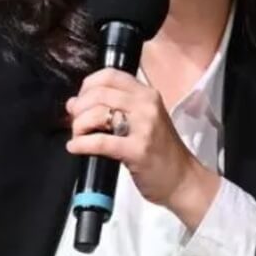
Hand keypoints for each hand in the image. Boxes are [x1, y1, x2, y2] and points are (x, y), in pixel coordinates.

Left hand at [64, 68, 220, 227]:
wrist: (183, 179)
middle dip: (79, 108)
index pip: (109, 75)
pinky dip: (81, 144)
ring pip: (97, 114)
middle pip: (99, 93)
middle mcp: (147, 105)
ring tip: (78, 136)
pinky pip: (100, 142)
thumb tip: (73, 103)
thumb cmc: (161, 152)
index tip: (81, 100)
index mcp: (147, 94)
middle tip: (75, 123)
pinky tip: (76, 147)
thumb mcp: (142, 121)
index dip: (87, 86)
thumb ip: (112, 108)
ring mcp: (144, 127)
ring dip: (78, 125)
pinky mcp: (138, 150)